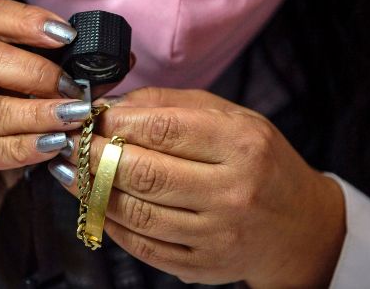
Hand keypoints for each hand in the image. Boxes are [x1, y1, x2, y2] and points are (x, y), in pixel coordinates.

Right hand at [0, 0, 101, 242]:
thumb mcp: (16, 99)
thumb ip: (52, 78)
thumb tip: (116, 64)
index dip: (29, 21)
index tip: (69, 35)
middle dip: (39, 72)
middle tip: (76, 89)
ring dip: (41, 113)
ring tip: (77, 117)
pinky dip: (28, 147)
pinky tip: (55, 145)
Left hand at [52, 87, 345, 287]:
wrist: (299, 227)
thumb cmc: (261, 162)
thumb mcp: (232, 118)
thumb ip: (173, 105)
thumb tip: (114, 104)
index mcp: (241, 144)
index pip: (165, 128)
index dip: (117, 120)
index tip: (91, 114)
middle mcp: (232, 191)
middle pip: (145, 173)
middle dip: (95, 155)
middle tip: (70, 142)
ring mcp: (216, 235)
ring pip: (136, 213)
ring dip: (93, 190)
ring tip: (72, 171)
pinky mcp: (201, 266)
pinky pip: (142, 245)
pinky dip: (111, 222)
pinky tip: (97, 202)